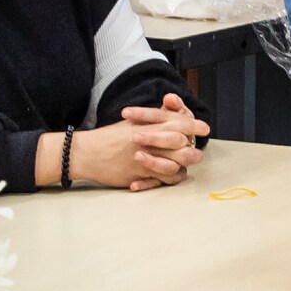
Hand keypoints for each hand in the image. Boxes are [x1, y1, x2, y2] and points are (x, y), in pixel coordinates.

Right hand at [69, 101, 206, 191]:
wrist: (86, 152)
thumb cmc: (109, 136)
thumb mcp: (133, 122)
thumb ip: (156, 118)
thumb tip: (174, 110)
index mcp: (149, 125)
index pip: (179, 123)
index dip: (194, 126)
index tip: (204, 128)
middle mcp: (150, 140)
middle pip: (182, 145)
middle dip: (192, 149)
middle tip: (196, 151)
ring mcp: (145, 158)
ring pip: (174, 165)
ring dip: (179, 166)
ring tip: (179, 165)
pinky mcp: (138, 174)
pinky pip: (159, 180)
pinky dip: (164, 180)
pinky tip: (164, 177)